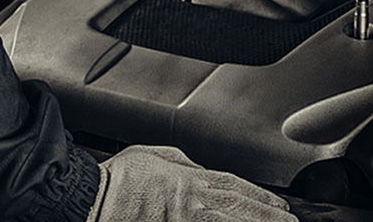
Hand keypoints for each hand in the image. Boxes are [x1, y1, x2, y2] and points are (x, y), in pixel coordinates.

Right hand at [86, 145, 296, 221]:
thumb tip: (200, 172)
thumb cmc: (119, 178)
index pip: (235, 187)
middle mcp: (194, 201)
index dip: (260, 197)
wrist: (93, 199)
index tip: (278, 204)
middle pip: (240, 209)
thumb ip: (184, 165)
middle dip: (268, 216)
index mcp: (190, 179)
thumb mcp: (156, 156)